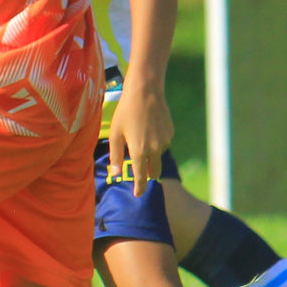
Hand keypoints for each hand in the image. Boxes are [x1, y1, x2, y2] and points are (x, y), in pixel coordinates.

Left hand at [107, 72, 174, 196]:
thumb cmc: (126, 112)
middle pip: (154, 171)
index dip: (139, 187)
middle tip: (141, 174)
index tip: (138, 194)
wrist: (146, 91)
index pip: (140, 177)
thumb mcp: (115, 134)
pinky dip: (157, 142)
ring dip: (151, 154)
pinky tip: (149, 128)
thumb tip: (116, 174)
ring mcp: (165, 141)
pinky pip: (163, 143)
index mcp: (139, 152)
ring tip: (141, 137)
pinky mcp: (171, 132)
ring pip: (158, 156)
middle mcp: (155, 150)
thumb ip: (115, 156)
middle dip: (148, 175)